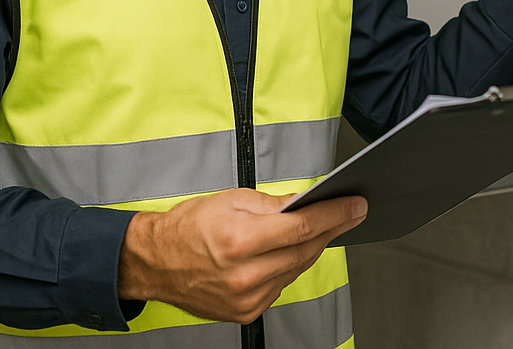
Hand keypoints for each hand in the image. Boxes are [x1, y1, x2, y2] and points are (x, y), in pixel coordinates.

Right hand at [117, 187, 366, 323]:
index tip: (356, 206)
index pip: (302, 226)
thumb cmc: (189, 226)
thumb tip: (306, 202)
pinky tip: (293, 250)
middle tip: (348, 211)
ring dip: (312, 247)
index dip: (335, 214)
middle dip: (331, 228)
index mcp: (241, 240)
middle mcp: (245, 275)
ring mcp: (246, 299)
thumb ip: (274, 204)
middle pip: (305, 250)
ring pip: (296, 269)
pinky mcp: (246, 313)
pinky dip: (291, 266)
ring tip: (323, 226)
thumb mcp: (232, 199)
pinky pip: (282, 285)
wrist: (156, 263)